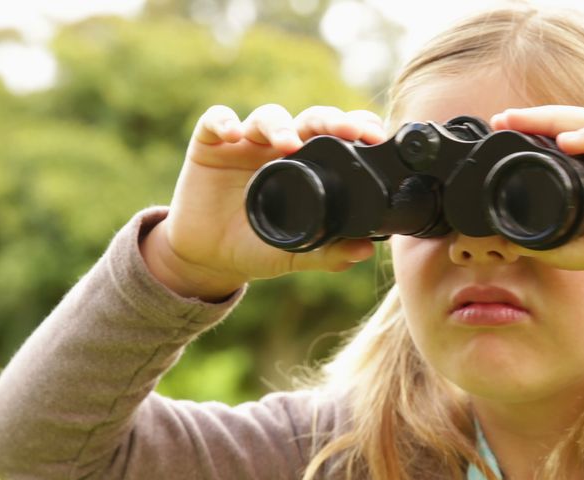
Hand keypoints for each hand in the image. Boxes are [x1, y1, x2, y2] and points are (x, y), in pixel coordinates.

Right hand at [142, 104, 385, 299]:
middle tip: (346, 131)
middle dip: (330, 120)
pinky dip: (224, 122)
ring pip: (268, 116)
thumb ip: (328, 253)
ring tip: (288, 144)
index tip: (375, 137)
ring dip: (280, 125)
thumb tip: (365, 252)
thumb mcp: (294, 253)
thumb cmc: (256, 247)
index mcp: (309, 165)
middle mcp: (281, 147)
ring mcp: (247, 142)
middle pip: (310, 119)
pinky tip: (233, 135)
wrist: (208, 258)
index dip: (358, 127)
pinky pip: (216, 121)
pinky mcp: (210, 144)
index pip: (338, 134)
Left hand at [490, 105, 583, 310]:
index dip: (538, 140)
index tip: (502, 137)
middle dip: (540, 122)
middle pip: (580, 128)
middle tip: (503, 119)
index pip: (573, 146)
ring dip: (561, 122)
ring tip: (526, 124)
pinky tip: (569, 142)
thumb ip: (563, 243)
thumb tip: (516, 242)